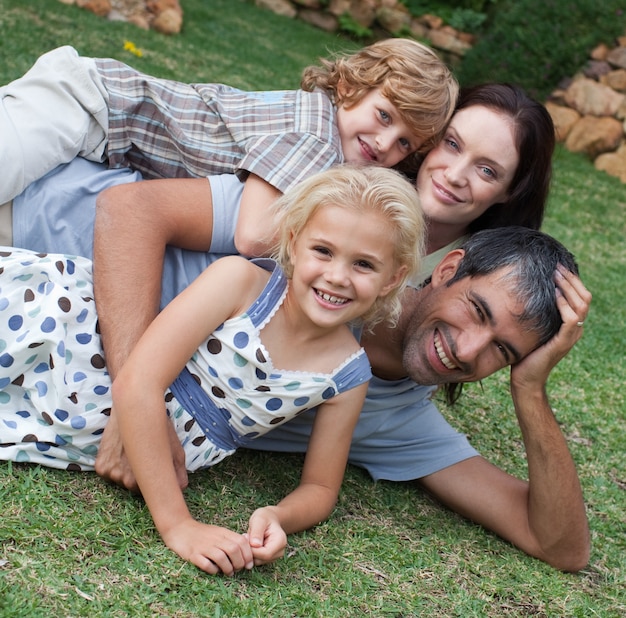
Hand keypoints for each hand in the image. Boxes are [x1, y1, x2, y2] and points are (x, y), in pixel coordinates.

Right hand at [95, 410, 187, 491]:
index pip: (147, 492)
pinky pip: (109, 473)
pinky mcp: (99, 466)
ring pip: (121, 480)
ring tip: (133, 451)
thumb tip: (181, 487)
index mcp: (141, 479)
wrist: (132, 407)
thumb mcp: (172, 447)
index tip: (154, 471)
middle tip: (145, 456)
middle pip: (133, 487)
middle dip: (140, 475)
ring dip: (126, 470)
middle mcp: (122, 479)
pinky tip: (122, 450)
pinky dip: (115, 465)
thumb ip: (177, 470)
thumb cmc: (156, 426)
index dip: (152, 481)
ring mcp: (109, 472)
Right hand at [163, 518, 254, 575]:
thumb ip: (232, 539)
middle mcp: (215, 539)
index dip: (248, 554)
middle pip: (234, 550)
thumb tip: (248, 548)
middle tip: (238, 569)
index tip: (249, 564)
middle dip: (240, 563)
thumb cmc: (202, 533)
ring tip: (228, 572)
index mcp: (223, 533)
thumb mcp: (219, 532)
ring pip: (222, 558)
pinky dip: (213, 570)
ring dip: (228, 568)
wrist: (180, 529)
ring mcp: (204, 546)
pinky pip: (206, 564)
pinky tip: (214, 571)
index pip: (242, 542)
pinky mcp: (193, 555)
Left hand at [246, 506, 287, 565]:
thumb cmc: (264, 517)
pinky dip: (251, 553)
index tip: (245, 538)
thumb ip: (257, 532)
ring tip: (249, 538)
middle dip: (250, 550)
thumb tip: (255, 545)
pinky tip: (251, 543)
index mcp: (280, 541)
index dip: (252, 550)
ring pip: (257, 561)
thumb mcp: (259, 520)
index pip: (265, 554)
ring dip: (250, 552)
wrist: (269, 518)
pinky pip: (256, 560)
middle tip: (246, 536)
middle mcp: (280, 551)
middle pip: (261, 560)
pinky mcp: (268, 558)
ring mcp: (274, 556)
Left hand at [511, 266, 590, 390]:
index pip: (580, 297)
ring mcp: (571, 336)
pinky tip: (553, 293)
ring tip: (556, 274)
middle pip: (584, 297)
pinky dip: (564, 304)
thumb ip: (537, 313)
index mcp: (570, 325)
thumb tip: (525, 293)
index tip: (557, 267)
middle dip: (571, 279)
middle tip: (557, 266)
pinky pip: (570, 318)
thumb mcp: (532, 328)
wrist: (525, 379)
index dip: (572, 281)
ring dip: (568, 287)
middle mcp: (575, 329)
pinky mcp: (563, 342)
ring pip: (581, 304)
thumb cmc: (524, 353)